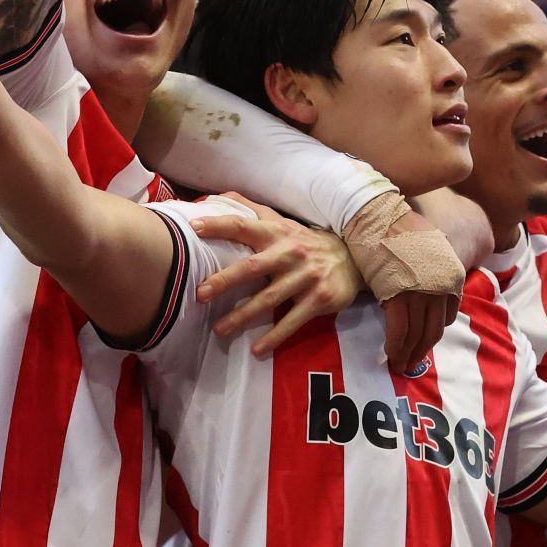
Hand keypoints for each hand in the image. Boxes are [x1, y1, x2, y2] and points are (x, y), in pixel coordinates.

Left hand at [191, 195, 360, 356]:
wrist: (353, 259)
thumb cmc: (306, 243)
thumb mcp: (283, 223)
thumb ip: (252, 211)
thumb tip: (220, 196)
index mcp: (277, 233)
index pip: (243, 226)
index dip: (219, 226)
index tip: (193, 229)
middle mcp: (290, 253)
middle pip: (252, 267)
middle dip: (225, 281)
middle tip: (200, 294)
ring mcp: (306, 277)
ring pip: (269, 299)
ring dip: (243, 316)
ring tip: (219, 330)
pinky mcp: (319, 299)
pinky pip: (292, 321)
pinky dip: (275, 336)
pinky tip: (257, 349)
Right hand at [341, 203, 464, 374]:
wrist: (377, 213)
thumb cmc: (399, 226)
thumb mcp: (431, 248)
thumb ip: (434, 273)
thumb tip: (426, 294)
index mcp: (454, 275)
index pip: (446, 316)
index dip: (432, 333)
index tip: (422, 342)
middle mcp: (443, 286)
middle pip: (433, 330)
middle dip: (422, 350)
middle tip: (411, 363)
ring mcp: (422, 292)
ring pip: (416, 334)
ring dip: (407, 354)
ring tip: (399, 365)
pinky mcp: (398, 295)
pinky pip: (398, 331)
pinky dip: (395, 346)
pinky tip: (390, 355)